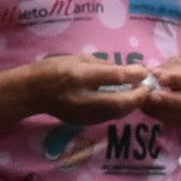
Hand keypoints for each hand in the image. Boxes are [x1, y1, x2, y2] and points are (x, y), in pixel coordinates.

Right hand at [32, 54, 154, 125]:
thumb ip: (103, 65)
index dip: (134, 75)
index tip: (145, 71)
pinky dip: (120, 109)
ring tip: (140, 95)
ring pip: (116, 113)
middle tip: (148, 87)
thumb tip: (127, 71)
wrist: (32, 92)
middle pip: (119, 101)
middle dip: (138, 96)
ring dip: (132, 105)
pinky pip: (108, 117)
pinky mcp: (83, 122)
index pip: (114, 77)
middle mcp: (82, 98)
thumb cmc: (54, 68)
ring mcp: (83, 113)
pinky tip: (125, 102)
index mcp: (79, 76)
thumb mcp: (78, 58)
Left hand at [140, 57, 180, 131]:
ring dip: (161, 109)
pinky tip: (147, 108)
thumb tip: (153, 73)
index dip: (179, 79)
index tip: (161, 79)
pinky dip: (159, 115)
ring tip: (145, 102)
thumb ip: (169, 68)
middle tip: (152, 95)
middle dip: (170, 99)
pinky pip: (175, 121)